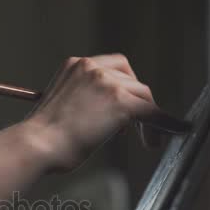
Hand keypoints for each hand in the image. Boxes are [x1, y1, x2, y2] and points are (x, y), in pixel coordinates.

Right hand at [25, 54, 160, 170]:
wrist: (37, 144)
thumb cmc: (42, 136)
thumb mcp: (61, 104)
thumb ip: (83, 99)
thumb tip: (105, 115)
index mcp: (75, 65)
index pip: (113, 68)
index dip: (124, 88)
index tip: (128, 105)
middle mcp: (92, 67)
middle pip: (131, 80)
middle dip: (137, 103)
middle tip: (139, 126)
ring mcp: (107, 83)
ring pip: (143, 96)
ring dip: (149, 117)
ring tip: (149, 139)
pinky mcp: (121, 102)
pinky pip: (153, 112)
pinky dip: (165, 123)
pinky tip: (172, 132)